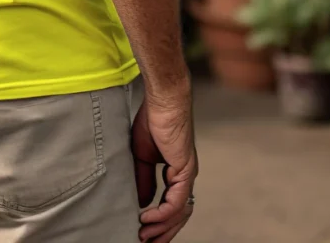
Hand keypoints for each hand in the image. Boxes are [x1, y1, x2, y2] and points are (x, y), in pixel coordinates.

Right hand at [131, 90, 197, 242]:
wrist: (163, 100)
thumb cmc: (152, 120)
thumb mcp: (141, 154)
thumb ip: (143, 179)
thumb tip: (142, 202)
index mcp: (176, 172)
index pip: (171, 205)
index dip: (159, 221)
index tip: (143, 230)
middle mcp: (185, 176)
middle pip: (179, 215)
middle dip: (163, 233)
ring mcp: (187, 174)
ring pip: (179, 213)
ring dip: (162, 228)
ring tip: (143, 235)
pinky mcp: (185, 170)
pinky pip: (176, 201)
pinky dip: (162, 213)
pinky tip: (146, 217)